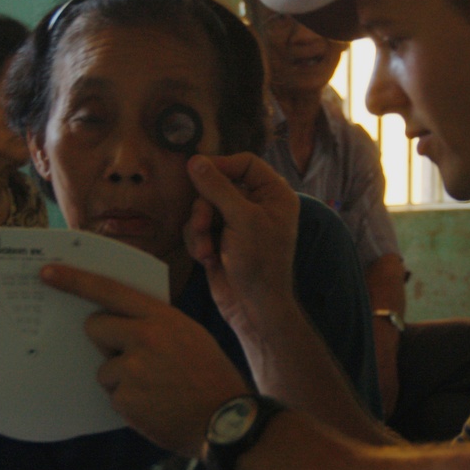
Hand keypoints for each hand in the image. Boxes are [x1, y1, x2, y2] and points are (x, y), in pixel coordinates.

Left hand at [40, 263, 250, 457]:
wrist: (224, 420)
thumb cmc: (209, 374)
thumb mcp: (188, 333)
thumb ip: (154, 322)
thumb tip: (119, 321)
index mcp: (161, 316)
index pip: (109, 290)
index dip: (75, 280)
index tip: (48, 272)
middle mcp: (144, 337)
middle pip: (95, 327)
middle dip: (105, 340)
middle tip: (128, 354)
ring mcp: (132, 369)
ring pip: (104, 368)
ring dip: (121, 379)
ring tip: (155, 387)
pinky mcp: (125, 399)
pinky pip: (113, 395)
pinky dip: (128, 402)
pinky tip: (154, 405)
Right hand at [184, 154, 301, 334]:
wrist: (253, 308)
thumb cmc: (260, 264)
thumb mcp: (241, 219)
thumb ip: (218, 187)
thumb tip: (195, 161)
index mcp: (274, 194)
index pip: (246, 163)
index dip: (222, 165)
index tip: (198, 171)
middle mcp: (256, 205)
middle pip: (218, 185)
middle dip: (205, 207)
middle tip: (203, 224)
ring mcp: (236, 223)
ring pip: (203, 207)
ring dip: (199, 228)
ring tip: (206, 250)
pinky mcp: (219, 240)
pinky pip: (197, 227)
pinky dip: (197, 241)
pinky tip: (206, 259)